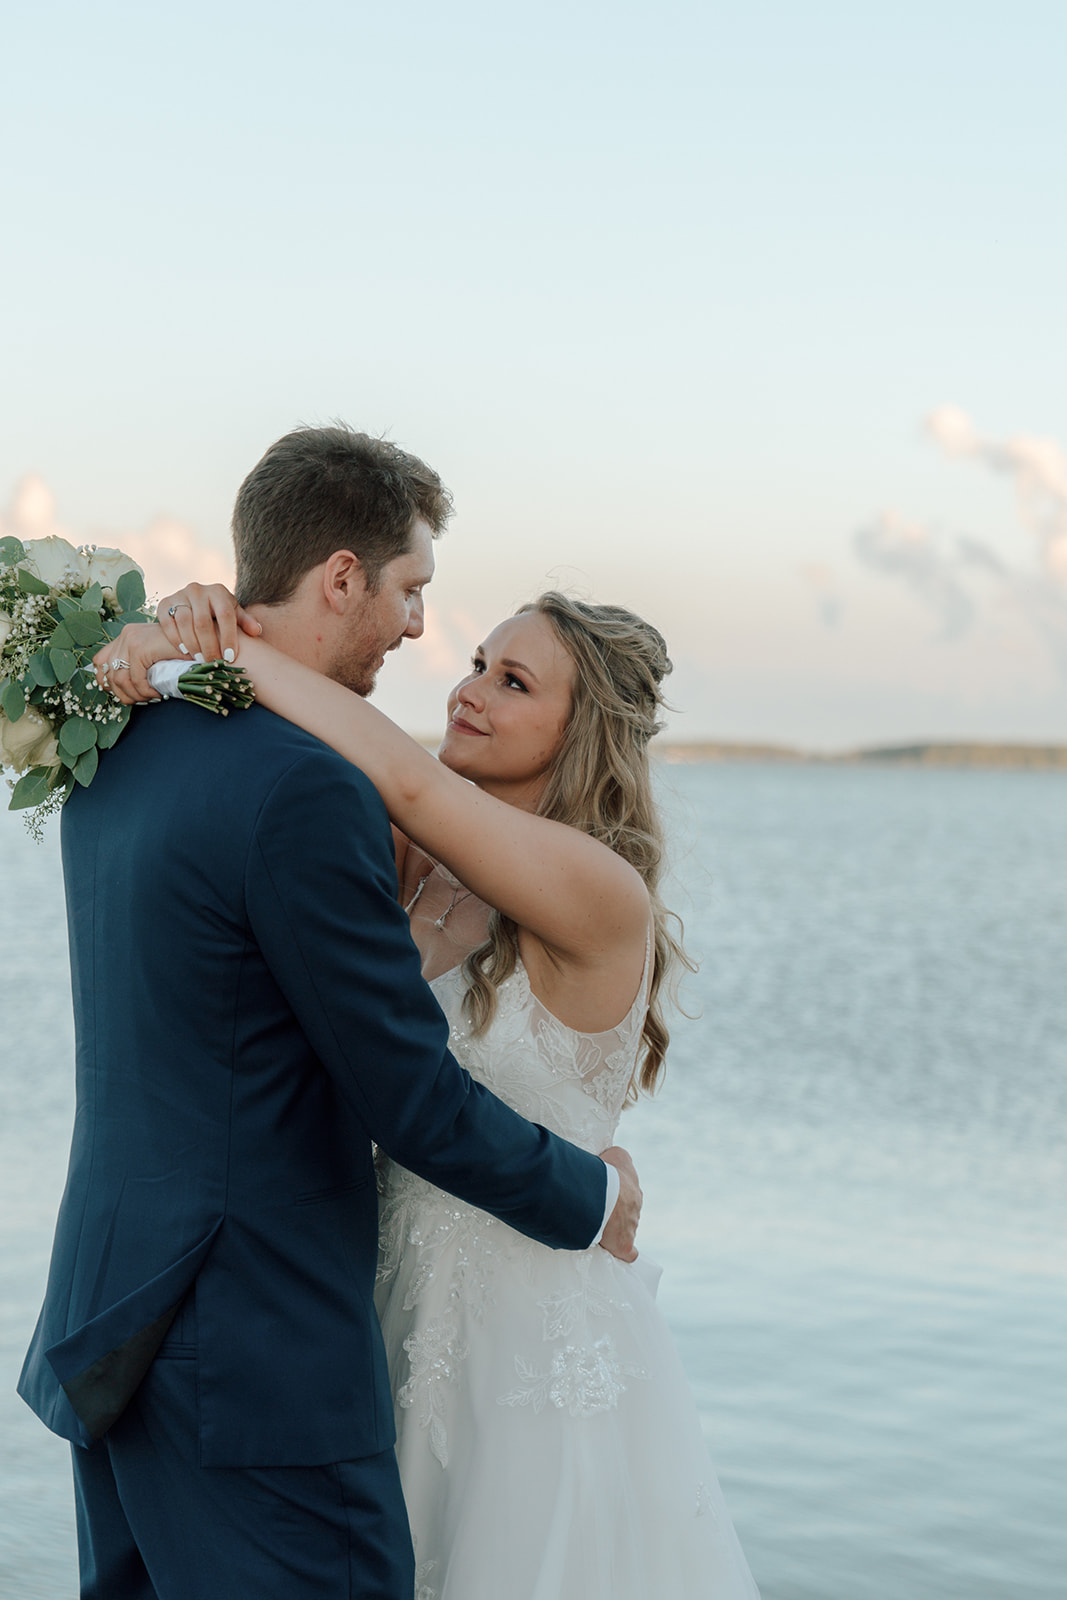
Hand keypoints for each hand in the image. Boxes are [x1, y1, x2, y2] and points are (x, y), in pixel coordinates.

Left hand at [91, 623, 176, 704]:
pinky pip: (135, 679)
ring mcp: (131, 640)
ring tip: (150, 698)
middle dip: (121, 694)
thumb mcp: (156, 655)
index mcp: (126, 636)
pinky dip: (145, 691)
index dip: (106, 682)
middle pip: (106, 673)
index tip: (124, 694)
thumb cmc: (184, 649)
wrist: (203, 636)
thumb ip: (138, 663)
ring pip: (119, 679)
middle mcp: (125, 635)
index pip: (101, 662)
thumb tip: (121, 686)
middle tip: (140, 701)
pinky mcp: (140, 648)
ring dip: (135, 695)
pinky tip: (157, 693)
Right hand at [156, 582, 260, 664]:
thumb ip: (246, 622)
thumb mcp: (234, 614)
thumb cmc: (220, 611)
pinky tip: (184, 651)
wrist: (195, 601)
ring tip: (199, 659)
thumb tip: (256, 631)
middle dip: (209, 646)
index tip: (230, 658)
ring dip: (192, 644)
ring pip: (184, 622)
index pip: (225, 615)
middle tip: (213, 663)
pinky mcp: (164, 603)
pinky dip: (175, 638)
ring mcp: (180, 595)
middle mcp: (198, 590)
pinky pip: (167, 622)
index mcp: (219, 592)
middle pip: (203, 622)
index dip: (228, 637)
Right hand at [598, 1146, 641, 1262]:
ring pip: (626, 1230)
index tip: (601, 1197)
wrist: (603, 1192)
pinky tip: (615, 1252)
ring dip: (613, 1231)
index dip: (613, 1196)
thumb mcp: (616, 1155)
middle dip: (613, 1214)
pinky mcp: (625, 1244)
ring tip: (595, 1228)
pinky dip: (623, 1253)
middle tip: (594, 1213)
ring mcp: (632, 1226)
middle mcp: (636, 1206)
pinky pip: (628, 1253)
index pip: (626, 1194)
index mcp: (633, 1188)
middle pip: (626, 1213)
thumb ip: (618, 1158)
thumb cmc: (606, 1171)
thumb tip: (615, 1159)